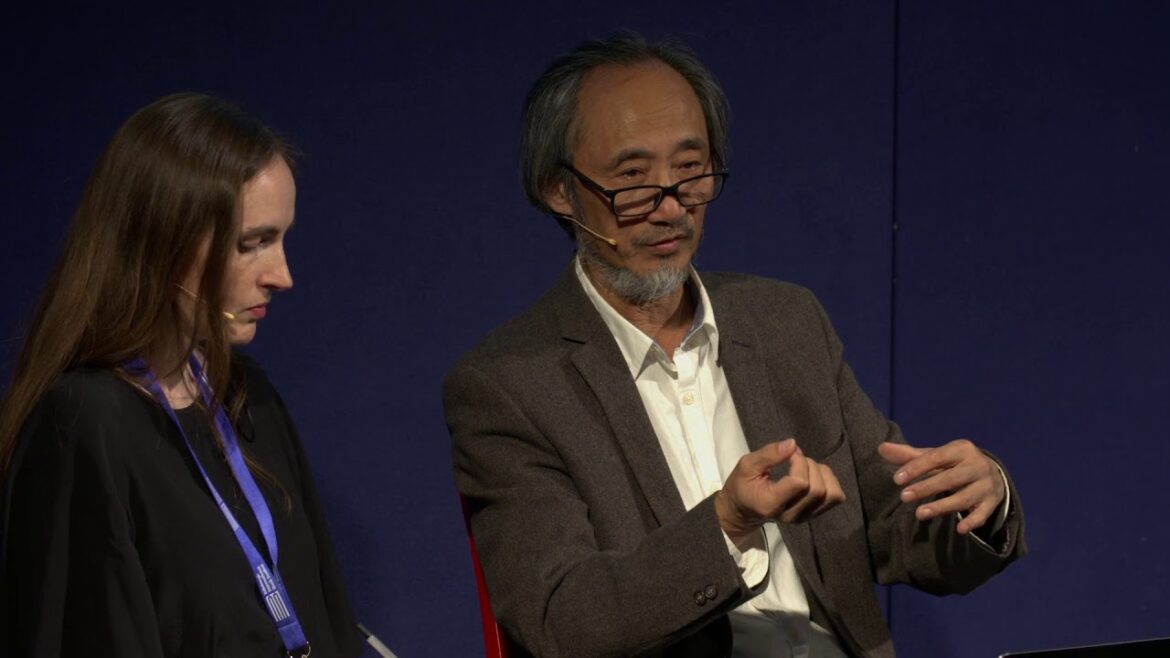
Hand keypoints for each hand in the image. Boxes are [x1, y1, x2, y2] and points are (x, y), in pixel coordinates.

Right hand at [715, 439, 845, 542]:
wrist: (743, 510)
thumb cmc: (743, 485)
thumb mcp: (746, 465)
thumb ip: (768, 454)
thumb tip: (793, 444)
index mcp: (771, 504)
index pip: (800, 483)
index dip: (798, 461)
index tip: (787, 453)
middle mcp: (791, 515)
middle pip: (817, 489)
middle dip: (809, 465)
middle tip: (794, 458)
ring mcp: (804, 517)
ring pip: (831, 494)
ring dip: (822, 473)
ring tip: (806, 467)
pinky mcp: (813, 515)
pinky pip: (835, 498)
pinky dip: (830, 481)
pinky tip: (814, 476)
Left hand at [878, 439, 1004, 534]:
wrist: (993, 473)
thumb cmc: (954, 464)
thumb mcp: (936, 456)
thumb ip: (909, 456)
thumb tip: (881, 448)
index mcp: (961, 449)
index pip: (936, 457)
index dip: (916, 467)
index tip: (896, 479)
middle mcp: (977, 466)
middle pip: (950, 478)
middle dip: (926, 488)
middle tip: (903, 497)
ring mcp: (986, 485)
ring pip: (964, 498)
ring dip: (942, 506)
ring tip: (919, 514)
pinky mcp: (992, 503)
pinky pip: (983, 514)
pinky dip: (972, 522)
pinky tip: (960, 530)